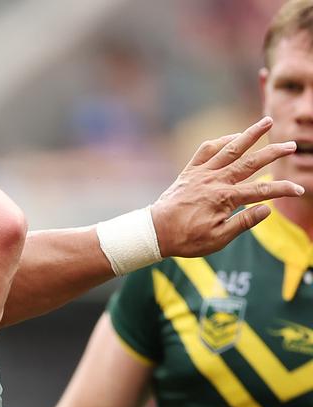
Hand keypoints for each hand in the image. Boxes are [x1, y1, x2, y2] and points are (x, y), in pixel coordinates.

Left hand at [150, 116, 302, 258]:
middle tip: (291, 145)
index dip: (282, 189)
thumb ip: (243, 223)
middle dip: (273, 153)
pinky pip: (205, 150)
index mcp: (224, 198)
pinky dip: (220, 141)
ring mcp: (201, 173)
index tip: (299, 190)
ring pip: (230, 149)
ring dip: (250, 134)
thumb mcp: (218, 238)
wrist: (155, 232)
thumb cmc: (186, 239)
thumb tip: (268, 209)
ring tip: (267, 121)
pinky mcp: (189, 171)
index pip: (261, 191)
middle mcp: (215, 181)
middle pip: (250, 163)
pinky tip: (232, 137)